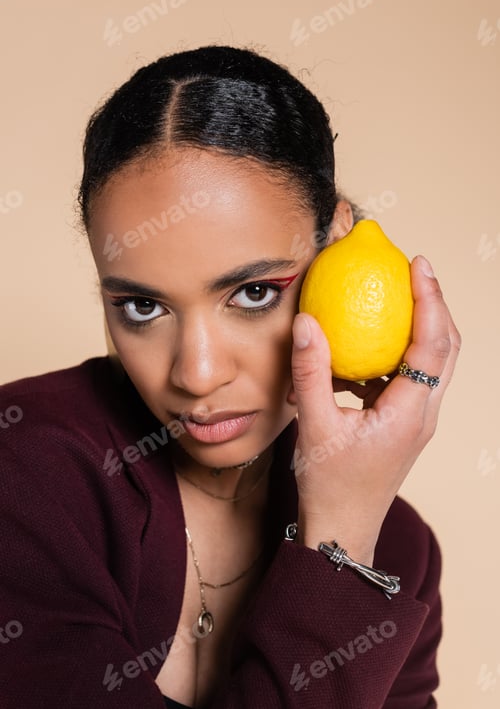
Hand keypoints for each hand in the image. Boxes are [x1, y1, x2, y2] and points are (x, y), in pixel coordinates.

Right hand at [290, 255, 460, 564]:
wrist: (342, 529)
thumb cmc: (329, 485)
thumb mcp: (312, 424)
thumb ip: (310, 371)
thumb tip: (308, 321)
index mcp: (410, 413)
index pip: (433, 345)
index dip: (430, 300)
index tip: (419, 264)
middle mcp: (423, 414)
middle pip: (447, 348)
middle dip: (436, 305)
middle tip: (415, 270)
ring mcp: (416, 419)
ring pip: (433, 362)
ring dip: (421, 326)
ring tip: (396, 296)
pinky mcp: (403, 423)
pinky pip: (409, 377)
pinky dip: (396, 352)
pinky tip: (365, 344)